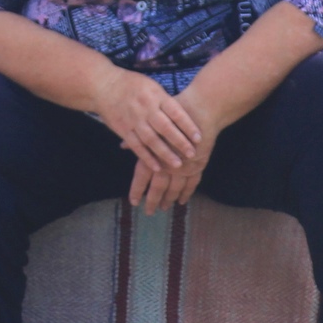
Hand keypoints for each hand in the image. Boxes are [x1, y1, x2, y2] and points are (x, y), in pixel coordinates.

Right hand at [91, 67, 200, 175]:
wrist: (103, 85)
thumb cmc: (132, 84)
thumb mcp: (151, 86)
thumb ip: (165, 101)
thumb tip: (183, 116)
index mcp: (155, 95)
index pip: (175, 112)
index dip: (188, 126)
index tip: (199, 138)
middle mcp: (145, 108)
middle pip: (165, 128)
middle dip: (179, 142)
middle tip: (192, 154)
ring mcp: (133, 120)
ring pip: (151, 140)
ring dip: (165, 154)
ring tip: (178, 165)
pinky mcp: (123, 129)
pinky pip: (136, 146)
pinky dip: (147, 157)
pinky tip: (157, 167)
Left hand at [131, 89, 218, 212]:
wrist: (199, 111)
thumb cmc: (171, 115)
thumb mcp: (151, 122)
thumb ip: (137, 137)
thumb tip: (122, 145)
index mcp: (154, 153)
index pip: (142, 177)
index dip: (137, 190)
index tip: (134, 202)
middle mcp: (168, 163)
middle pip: (159, 187)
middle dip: (153, 200)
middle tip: (149, 212)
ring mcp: (184, 166)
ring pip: (175, 189)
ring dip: (169, 199)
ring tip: (165, 208)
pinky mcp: (198, 165)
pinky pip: (192, 184)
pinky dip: (187, 193)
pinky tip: (182, 201)